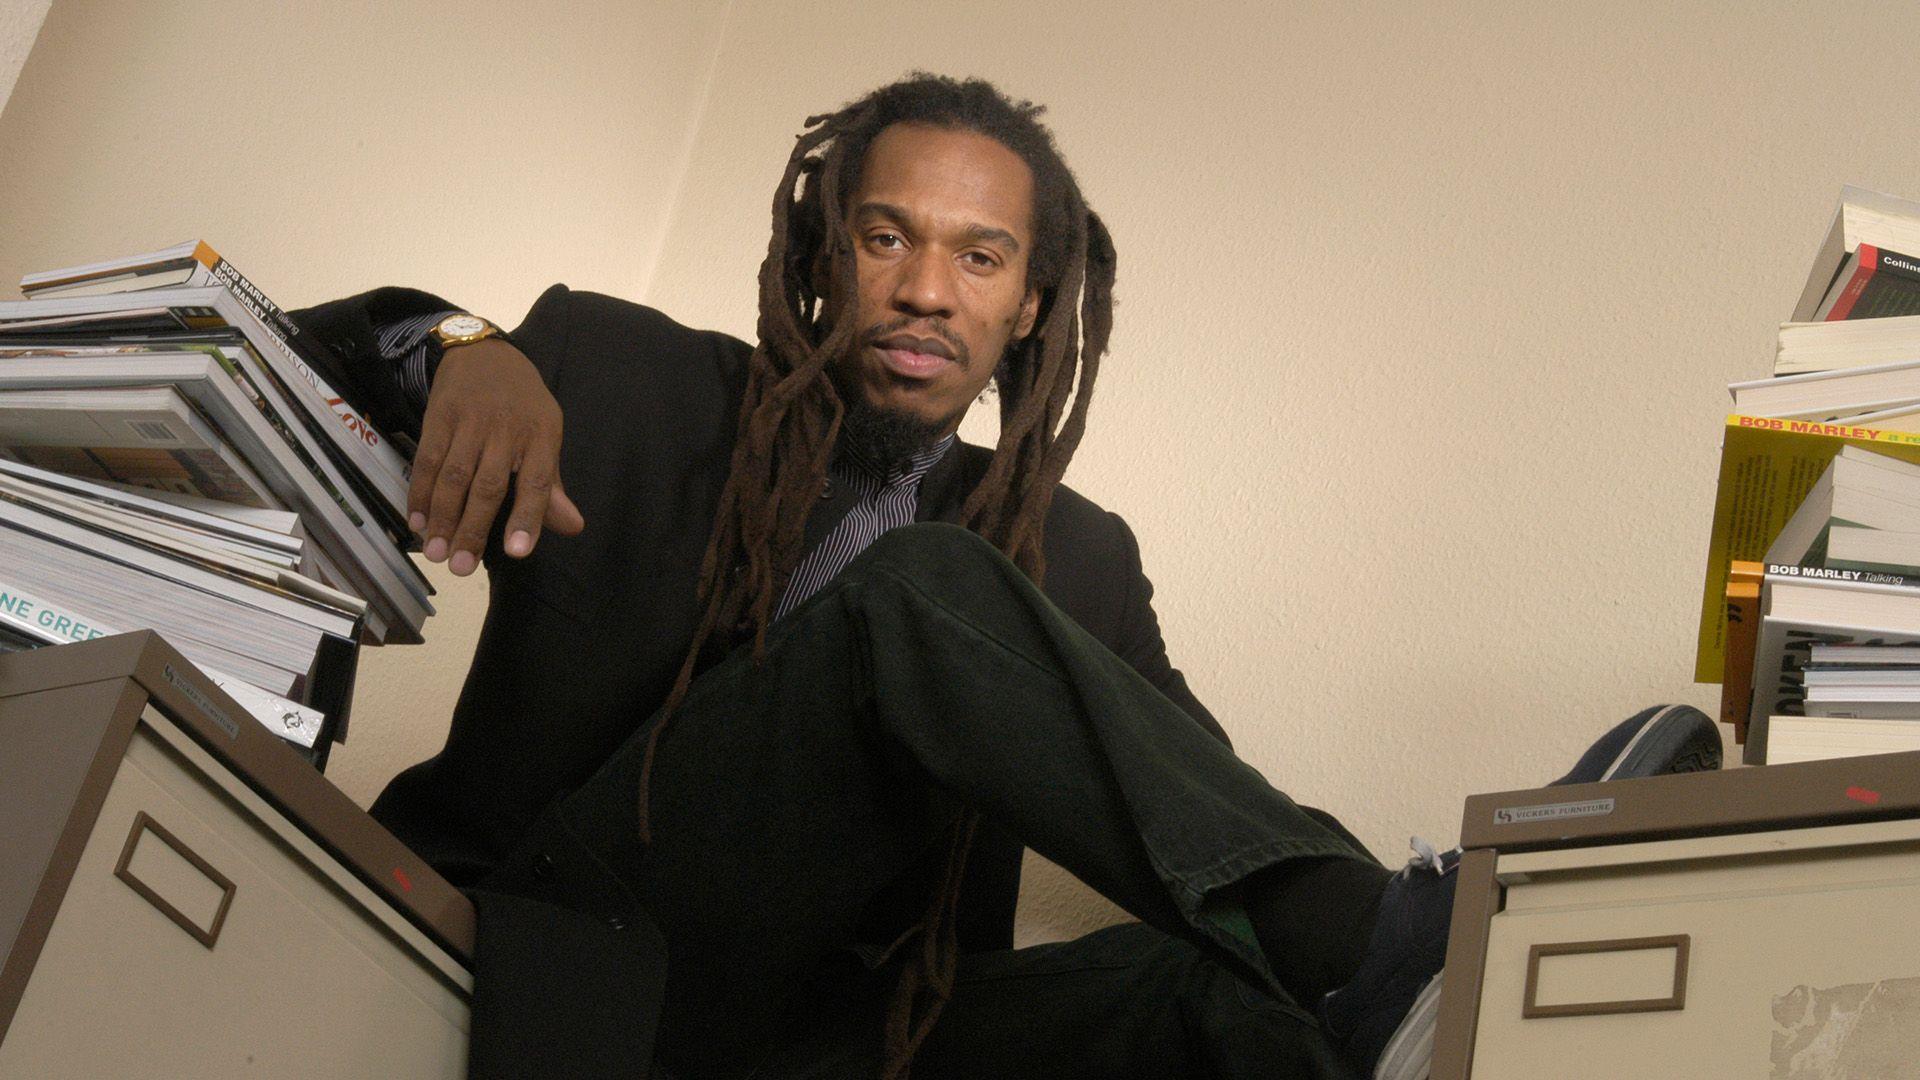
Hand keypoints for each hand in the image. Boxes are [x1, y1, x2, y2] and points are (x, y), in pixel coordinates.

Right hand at [410, 338, 584, 574]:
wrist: (484, 353)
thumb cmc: (522, 406)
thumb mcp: (547, 436)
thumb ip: (552, 486)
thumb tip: (572, 527)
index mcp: (542, 435)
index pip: (538, 481)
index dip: (528, 518)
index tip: (518, 552)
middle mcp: (507, 429)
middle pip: (488, 486)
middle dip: (473, 529)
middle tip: (461, 568)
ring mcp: (471, 421)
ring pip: (454, 477)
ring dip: (442, 518)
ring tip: (436, 553)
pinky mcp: (439, 417)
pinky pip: (427, 460)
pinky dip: (420, 493)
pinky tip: (417, 522)